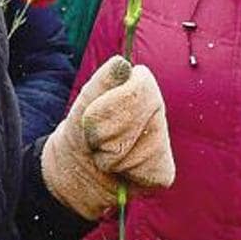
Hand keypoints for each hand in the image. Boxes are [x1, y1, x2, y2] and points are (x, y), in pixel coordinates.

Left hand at [42, 55, 174, 218]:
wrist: (76, 167)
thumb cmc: (81, 129)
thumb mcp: (84, 103)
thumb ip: (102, 82)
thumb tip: (121, 64)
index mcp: (140, 86)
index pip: (142, 87)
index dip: (111, 107)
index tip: (91, 118)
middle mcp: (158, 110)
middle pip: (139, 121)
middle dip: (107, 136)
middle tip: (96, 140)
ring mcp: (163, 141)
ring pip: (141, 151)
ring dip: (113, 158)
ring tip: (106, 156)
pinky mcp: (163, 171)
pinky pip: (148, 173)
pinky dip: (126, 175)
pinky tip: (120, 170)